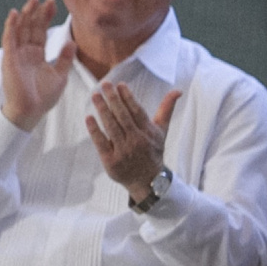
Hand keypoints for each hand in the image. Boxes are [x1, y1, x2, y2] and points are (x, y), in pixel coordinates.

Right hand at [0, 0, 73, 129]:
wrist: (30, 111)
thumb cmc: (44, 97)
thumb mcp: (60, 75)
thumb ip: (65, 58)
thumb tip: (73, 42)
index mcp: (37, 55)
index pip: (41, 31)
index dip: (46, 17)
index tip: (53, 3)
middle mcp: (25, 52)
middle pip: (31, 27)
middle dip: (37, 13)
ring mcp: (16, 54)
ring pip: (20, 29)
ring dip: (24, 15)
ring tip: (31, 1)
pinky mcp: (9, 58)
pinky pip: (9, 39)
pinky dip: (10, 26)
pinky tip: (14, 14)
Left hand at [88, 82, 178, 199]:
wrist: (148, 181)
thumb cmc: (152, 150)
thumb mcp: (162, 130)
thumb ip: (166, 109)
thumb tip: (178, 90)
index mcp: (148, 132)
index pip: (137, 111)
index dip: (128, 97)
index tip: (120, 84)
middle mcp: (137, 141)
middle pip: (123, 117)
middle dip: (113, 99)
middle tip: (104, 84)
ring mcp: (124, 151)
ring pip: (112, 127)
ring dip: (102, 110)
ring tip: (95, 95)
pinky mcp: (111, 161)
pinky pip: (101, 142)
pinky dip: (95, 130)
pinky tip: (88, 117)